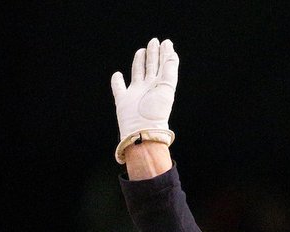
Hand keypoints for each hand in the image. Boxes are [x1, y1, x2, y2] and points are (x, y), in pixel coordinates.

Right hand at [111, 38, 178, 160]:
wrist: (142, 132)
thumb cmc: (156, 112)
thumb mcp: (167, 88)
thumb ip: (169, 69)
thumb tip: (171, 51)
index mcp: (160, 87)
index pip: (163, 67)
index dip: (165, 54)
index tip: (166, 42)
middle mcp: (148, 89)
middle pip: (151, 67)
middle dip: (153, 55)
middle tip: (154, 42)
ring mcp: (135, 94)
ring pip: (137, 73)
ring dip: (139, 62)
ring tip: (142, 51)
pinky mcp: (123, 100)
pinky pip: (119, 88)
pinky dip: (117, 81)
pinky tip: (117, 74)